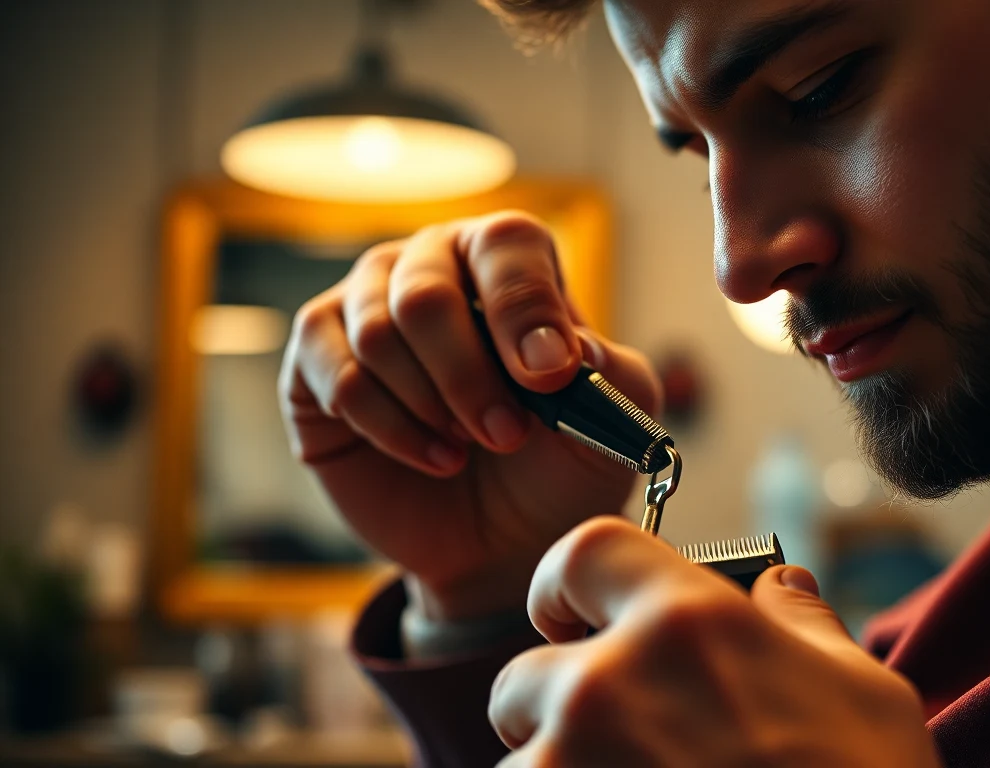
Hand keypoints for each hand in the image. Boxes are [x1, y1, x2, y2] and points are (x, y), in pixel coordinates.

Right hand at [279, 213, 660, 618]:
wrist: (500, 538)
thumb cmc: (557, 464)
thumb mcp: (610, 426)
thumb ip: (612, 374)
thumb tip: (571, 345)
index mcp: (506, 258)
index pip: (505, 244)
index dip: (523, 309)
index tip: (547, 378)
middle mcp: (429, 264)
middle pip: (425, 296)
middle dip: (469, 379)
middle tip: (507, 435)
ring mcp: (363, 305)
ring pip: (377, 337)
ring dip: (433, 408)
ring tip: (470, 448)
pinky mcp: (315, 361)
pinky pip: (338, 381)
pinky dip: (393, 430)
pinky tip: (435, 458)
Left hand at [489, 517, 942, 766]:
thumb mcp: (867, 698)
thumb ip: (805, 628)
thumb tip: (781, 588)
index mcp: (685, 624)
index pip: (582, 553)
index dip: (567, 583)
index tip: (572, 615)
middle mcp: (607, 686)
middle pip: (522, 677)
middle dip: (555, 712)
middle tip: (623, 747)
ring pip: (520, 766)